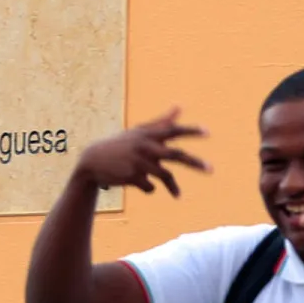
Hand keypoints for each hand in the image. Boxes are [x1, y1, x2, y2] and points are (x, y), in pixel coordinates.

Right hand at [76, 108, 208, 195]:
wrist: (92, 162)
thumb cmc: (119, 145)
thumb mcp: (138, 132)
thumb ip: (161, 122)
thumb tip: (180, 107)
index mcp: (147, 134)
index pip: (172, 130)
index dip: (190, 131)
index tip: (207, 133)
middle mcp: (145, 146)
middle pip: (175, 155)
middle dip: (195, 162)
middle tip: (211, 169)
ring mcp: (138, 162)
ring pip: (164, 175)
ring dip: (173, 187)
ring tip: (178, 195)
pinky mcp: (131, 176)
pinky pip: (149, 186)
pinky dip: (148, 188)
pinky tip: (140, 185)